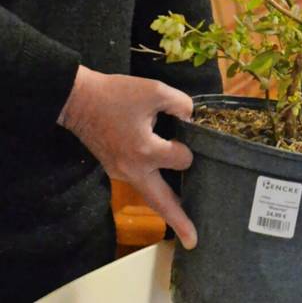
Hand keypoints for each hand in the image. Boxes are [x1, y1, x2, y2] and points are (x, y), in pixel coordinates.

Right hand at [58, 65, 197, 247]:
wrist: (79, 100)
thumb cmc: (117, 95)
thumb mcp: (155, 90)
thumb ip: (180, 104)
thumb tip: (191, 117)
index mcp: (145, 152)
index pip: (182, 158)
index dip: (188, 145)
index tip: (186, 131)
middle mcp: (133, 170)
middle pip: (160, 203)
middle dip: (179, 221)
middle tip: (193, 240)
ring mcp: (121, 173)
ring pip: (150, 196)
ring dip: (167, 206)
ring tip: (185, 221)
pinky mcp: (115, 169)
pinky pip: (140, 184)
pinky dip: (155, 189)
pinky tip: (168, 188)